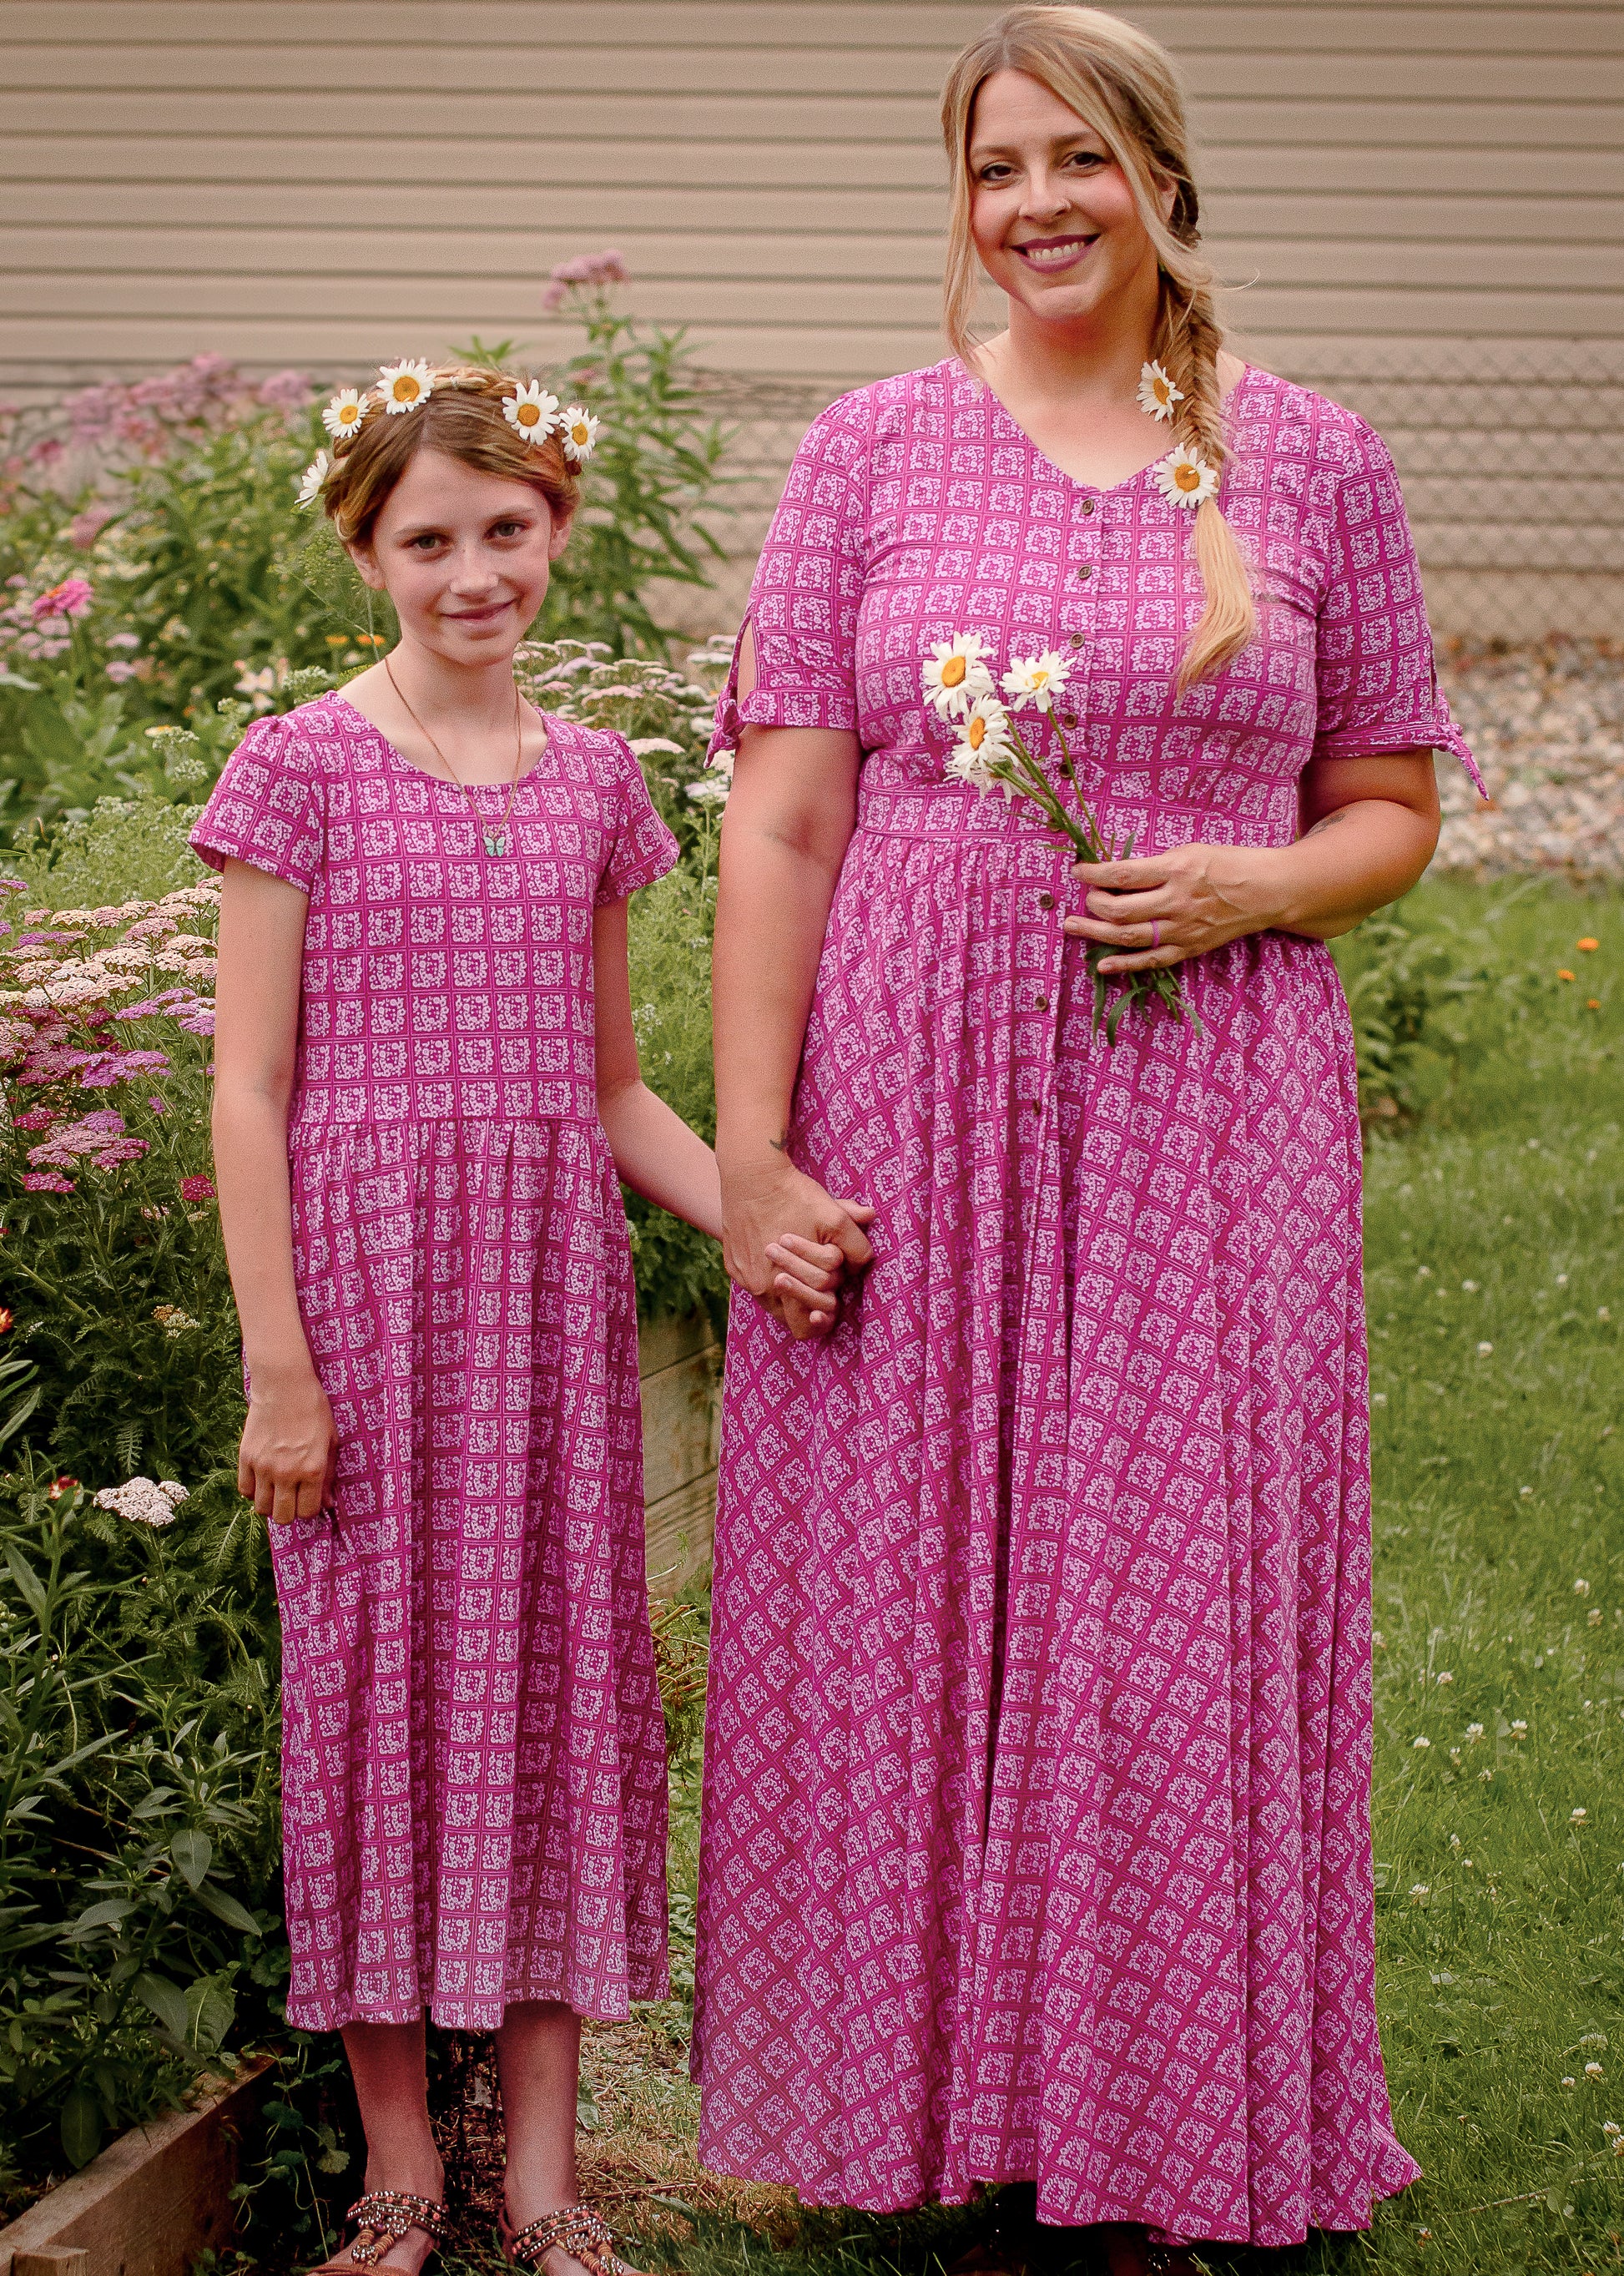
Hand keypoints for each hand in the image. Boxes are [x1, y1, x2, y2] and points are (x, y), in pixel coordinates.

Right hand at [239, 1368, 338, 1524]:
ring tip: (277, 1490)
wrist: (284, 1386)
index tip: (308, 1499)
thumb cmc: (314, 1410)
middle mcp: (286, 1473)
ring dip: (270, 1504)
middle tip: (292, 1497)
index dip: (309, 1509)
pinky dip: (253, 1491)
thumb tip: (328, 1504)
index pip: (307, 1511)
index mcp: (312, 1469)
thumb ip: (328, 1475)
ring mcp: (263, 1466)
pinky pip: (244, 1490)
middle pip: (283, 1516)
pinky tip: (262, 1480)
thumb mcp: (330, 1441)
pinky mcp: (245, 1458)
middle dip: (289, 1511)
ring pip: (261, 1508)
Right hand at [720, 1153, 875, 1341]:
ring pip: (773, 1299)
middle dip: (811, 1298)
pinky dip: (770, 1274)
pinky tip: (781, 1254)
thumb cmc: (793, 1196)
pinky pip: (755, 1282)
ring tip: (801, 1264)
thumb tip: (866, 1260)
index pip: (809, 1322)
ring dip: (791, 1288)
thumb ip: (856, 1244)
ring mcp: (742, 1277)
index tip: (832, 1301)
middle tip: (820, 1277)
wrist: (751, 1174)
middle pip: (791, 1315)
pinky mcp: (732, 1265)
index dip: (826, 1311)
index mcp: (781, 1284)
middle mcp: (758, 1288)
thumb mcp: (833, 1216)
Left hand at [1064, 842, 1286, 973]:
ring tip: (1072, 926)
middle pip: (1120, 910)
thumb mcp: (1190, 851)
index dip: (1093, 874)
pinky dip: (1124, 964)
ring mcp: (1182, 929)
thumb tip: (1116, 875)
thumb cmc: (1227, 864)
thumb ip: (1155, 865)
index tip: (1076, 871)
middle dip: (1094, 904)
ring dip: (1094, 932)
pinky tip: (1101, 963)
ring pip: (1128, 936)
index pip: (1123, 874)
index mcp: (1176, 870)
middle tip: (1085, 897)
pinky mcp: (1189, 948)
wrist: (1266, 891)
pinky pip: (1151, 960)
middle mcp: (1176, 901)